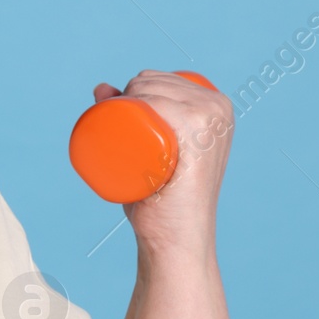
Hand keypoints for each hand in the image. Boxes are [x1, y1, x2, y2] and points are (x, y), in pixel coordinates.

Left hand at [91, 70, 233, 258]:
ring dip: (127, 99)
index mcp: (215, 104)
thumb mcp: (146, 151)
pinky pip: (163, 105)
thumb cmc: (160, 198)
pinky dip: (145, 101)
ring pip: (151, 90)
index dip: (129, 90)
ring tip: (125, 134)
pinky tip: (137, 113)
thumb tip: (101, 87)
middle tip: (119, 134)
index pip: (159, 79)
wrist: (175, 239)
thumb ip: (128, 116)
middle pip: (152, 82)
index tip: (117, 118)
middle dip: (124, 96)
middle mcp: (218, 107)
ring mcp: (211, 121)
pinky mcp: (200, 139)